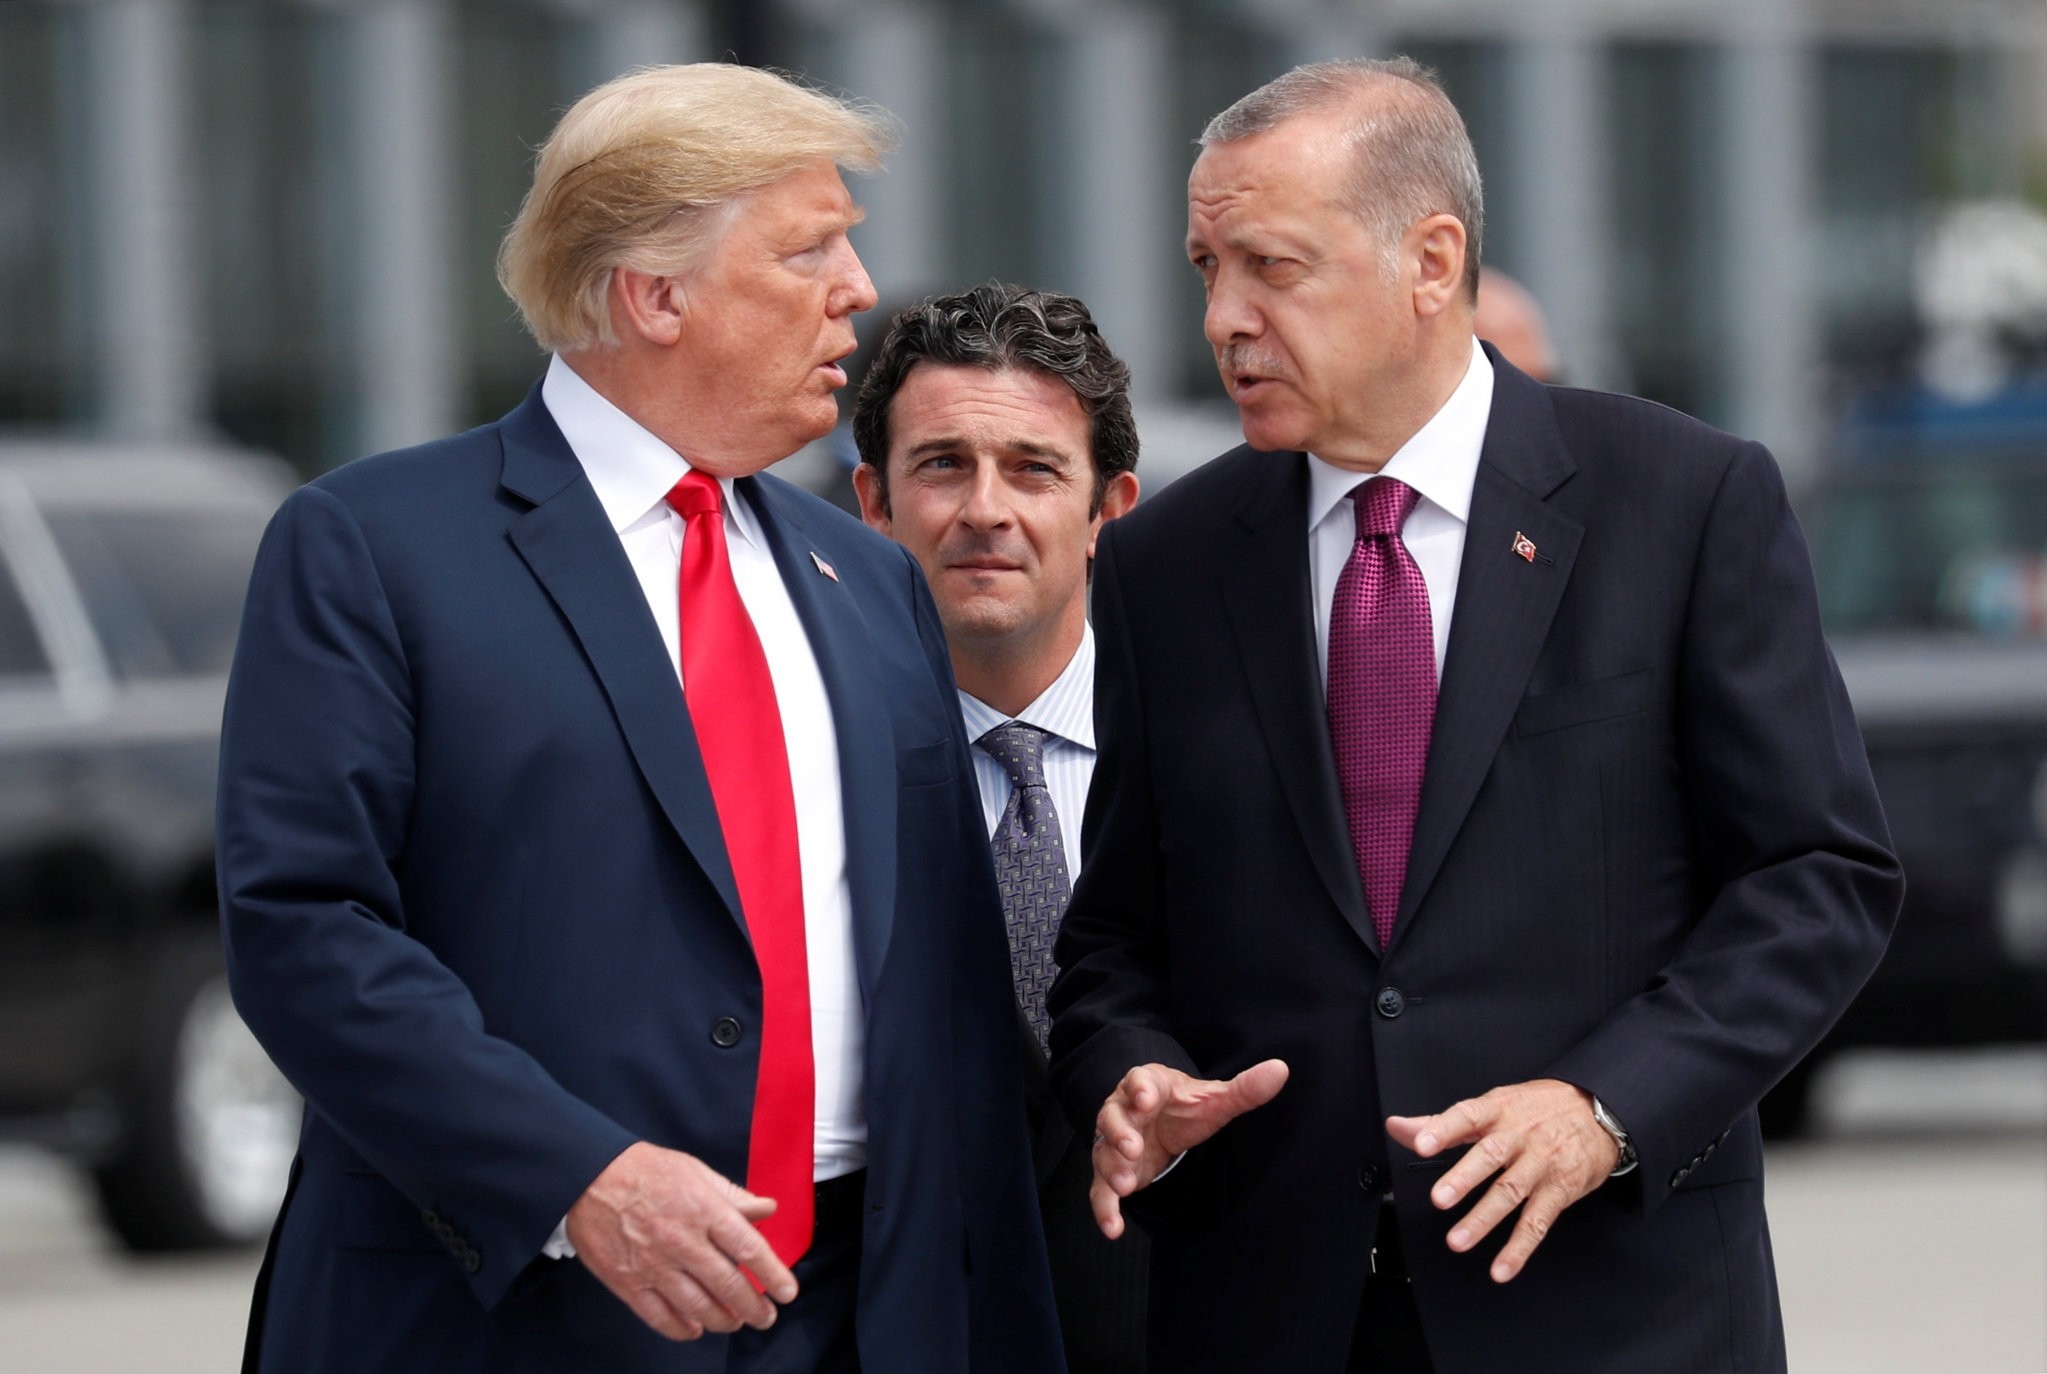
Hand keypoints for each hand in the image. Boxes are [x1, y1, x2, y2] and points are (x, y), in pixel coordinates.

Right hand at [565, 1142, 796, 1340]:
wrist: (587, 1177)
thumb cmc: (644, 1170)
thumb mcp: (695, 1172)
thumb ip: (733, 1196)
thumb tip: (767, 1208)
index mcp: (703, 1210)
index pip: (749, 1249)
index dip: (773, 1274)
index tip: (787, 1292)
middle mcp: (682, 1241)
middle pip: (729, 1285)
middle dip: (754, 1307)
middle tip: (767, 1317)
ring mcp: (654, 1266)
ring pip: (698, 1307)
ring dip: (724, 1320)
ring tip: (736, 1322)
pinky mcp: (628, 1283)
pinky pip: (661, 1317)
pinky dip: (682, 1328)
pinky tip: (696, 1328)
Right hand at [1090, 1059, 1288, 1239]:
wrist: (1162, 1122)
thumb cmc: (1186, 1106)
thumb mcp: (1215, 1099)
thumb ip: (1244, 1088)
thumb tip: (1281, 1070)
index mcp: (1149, 1086)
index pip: (1139, 1081)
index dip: (1140, 1089)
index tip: (1146, 1099)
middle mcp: (1124, 1111)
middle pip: (1113, 1116)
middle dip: (1120, 1133)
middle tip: (1132, 1148)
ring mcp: (1114, 1143)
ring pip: (1104, 1152)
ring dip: (1112, 1168)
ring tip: (1125, 1186)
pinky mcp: (1112, 1171)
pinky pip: (1100, 1189)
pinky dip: (1104, 1209)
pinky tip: (1113, 1228)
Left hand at [1385, 1079, 1619, 1283]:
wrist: (1596, 1110)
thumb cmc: (1537, 1108)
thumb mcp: (1491, 1104)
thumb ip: (1441, 1122)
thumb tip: (1398, 1127)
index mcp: (1497, 1110)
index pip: (1466, 1116)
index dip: (1442, 1129)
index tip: (1421, 1144)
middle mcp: (1518, 1136)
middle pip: (1490, 1156)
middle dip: (1463, 1178)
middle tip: (1439, 1199)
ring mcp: (1540, 1163)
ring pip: (1510, 1192)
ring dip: (1484, 1219)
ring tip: (1458, 1240)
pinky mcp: (1560, 1190)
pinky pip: (1538, 1221)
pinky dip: (1520, 1248)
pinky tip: (1502, 1267)